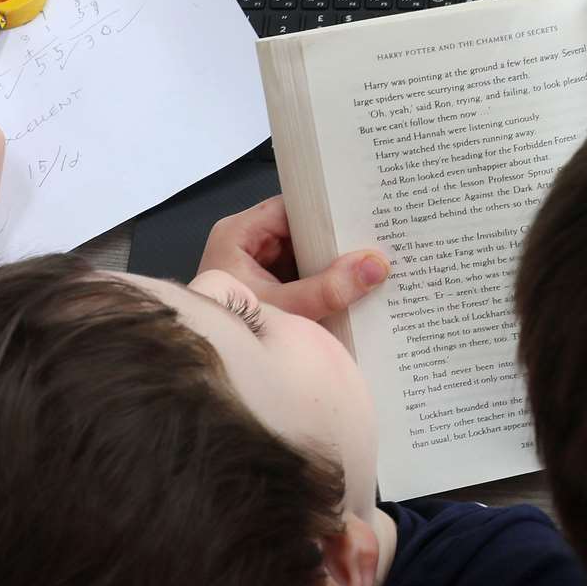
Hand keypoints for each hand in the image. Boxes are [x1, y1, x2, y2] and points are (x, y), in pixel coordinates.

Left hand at [197, 195, 388, 321]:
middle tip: (377, 240)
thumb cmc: (232, 335)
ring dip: (332, 263)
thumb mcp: (286, 310)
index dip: (325, 209)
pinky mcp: (268, 288)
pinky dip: (324, 281)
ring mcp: (258, 267)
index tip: (362, 212)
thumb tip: (375, 265)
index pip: (290, 207)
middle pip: (301, 230)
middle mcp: (246, 245)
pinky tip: (355, 284)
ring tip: (374, 261)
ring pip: (305, 254)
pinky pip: (302, 275)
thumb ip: (328, 289)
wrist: (209, 379)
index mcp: (237, 234)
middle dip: (335, 239)